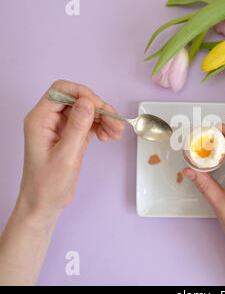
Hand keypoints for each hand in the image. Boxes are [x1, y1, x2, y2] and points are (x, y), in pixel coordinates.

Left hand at [0, 80, 123, 284]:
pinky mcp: (71, 136)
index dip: (83, 94)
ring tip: (116, 133)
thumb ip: (77, 127)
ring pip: (86, 111)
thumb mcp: (66, 155)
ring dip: (103, 118)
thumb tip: (88, 103)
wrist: (45, 203)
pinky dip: (101, 127)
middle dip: (98, 108)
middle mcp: (49, 120)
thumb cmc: (47, 184)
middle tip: (115, 123)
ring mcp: (60, 127)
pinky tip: (108, 137)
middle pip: (77, 100)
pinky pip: (88, 123)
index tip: (101, 108)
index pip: (61, 91)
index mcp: (40, 120)